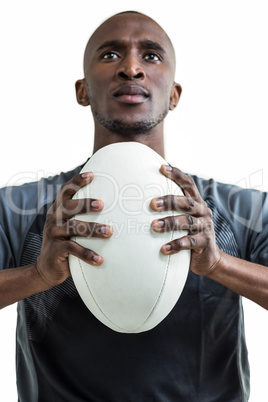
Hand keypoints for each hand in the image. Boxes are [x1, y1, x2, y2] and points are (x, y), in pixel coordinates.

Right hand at [36, 172, 112, 286]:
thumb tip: (116, 208)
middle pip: (69, 206)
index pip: (66, 191)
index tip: (92, 175)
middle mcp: (54, 218)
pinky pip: (72, 249)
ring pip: (73, 227)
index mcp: (58, 209)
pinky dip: (87, 254)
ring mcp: (54, 233)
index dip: (77, 181)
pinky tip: (100, 259)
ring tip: (109, 232)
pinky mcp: (55, 249)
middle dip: (86, 203)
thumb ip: (84, 216)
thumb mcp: (72, 227)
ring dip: (92, 229)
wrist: (47, 268)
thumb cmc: (67, 243)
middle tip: (103, 204)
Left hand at [151, 165, 220, 276]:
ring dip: (170, 223)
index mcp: (197, 202)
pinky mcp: (205, 243)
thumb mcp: (183, 219)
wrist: (209, 258)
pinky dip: (176, 245)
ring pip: (188, 222)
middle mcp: (203, 212)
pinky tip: (163, 249)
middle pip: (187, 203)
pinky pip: (190, 242)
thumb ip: (171, 209)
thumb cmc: (189, 234)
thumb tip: (143, 199)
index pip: (189, 184)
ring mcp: (205, 227)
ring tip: (154, 226)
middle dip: (169, 201)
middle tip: (152, 204)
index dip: (177, 175)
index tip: (162, 168)